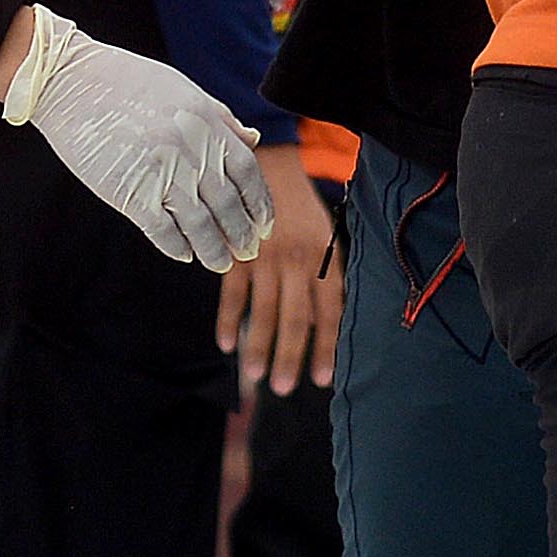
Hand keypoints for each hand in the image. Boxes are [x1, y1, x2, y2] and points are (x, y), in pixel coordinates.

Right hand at [0, 9, 277, 268]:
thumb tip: (253, 140)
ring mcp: (160, 173)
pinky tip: (185, 255)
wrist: (71, 80)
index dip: (259, 204)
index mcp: (208, 126)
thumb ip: (222, 119)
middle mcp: (190, 152)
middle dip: (242, 233)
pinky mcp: (127, 191)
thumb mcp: (187, 91)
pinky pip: (160, 228)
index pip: (248, 174)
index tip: (264, 224)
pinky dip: (175, 245)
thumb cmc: (129, 82)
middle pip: (228, 204)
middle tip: (248, 251)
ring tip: (222, 263)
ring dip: (214, 249)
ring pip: (199, 224)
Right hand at [219, 157, 343, 390]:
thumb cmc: (302, 210)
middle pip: (295, 318)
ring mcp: (264, 258)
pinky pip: (232, 294)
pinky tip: (227, 344)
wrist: (269, 167)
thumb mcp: (324, 239)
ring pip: (263, 311)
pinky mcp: (236, 253)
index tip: (321, 378)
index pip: (329, 312)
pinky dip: (229, 320)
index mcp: (324, 260)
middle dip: (290, 356)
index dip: (326, 346)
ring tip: (257, 376)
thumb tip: (326, 321)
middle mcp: (296, 262)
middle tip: (286, 389)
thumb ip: (324, 278)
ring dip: (258, 346)